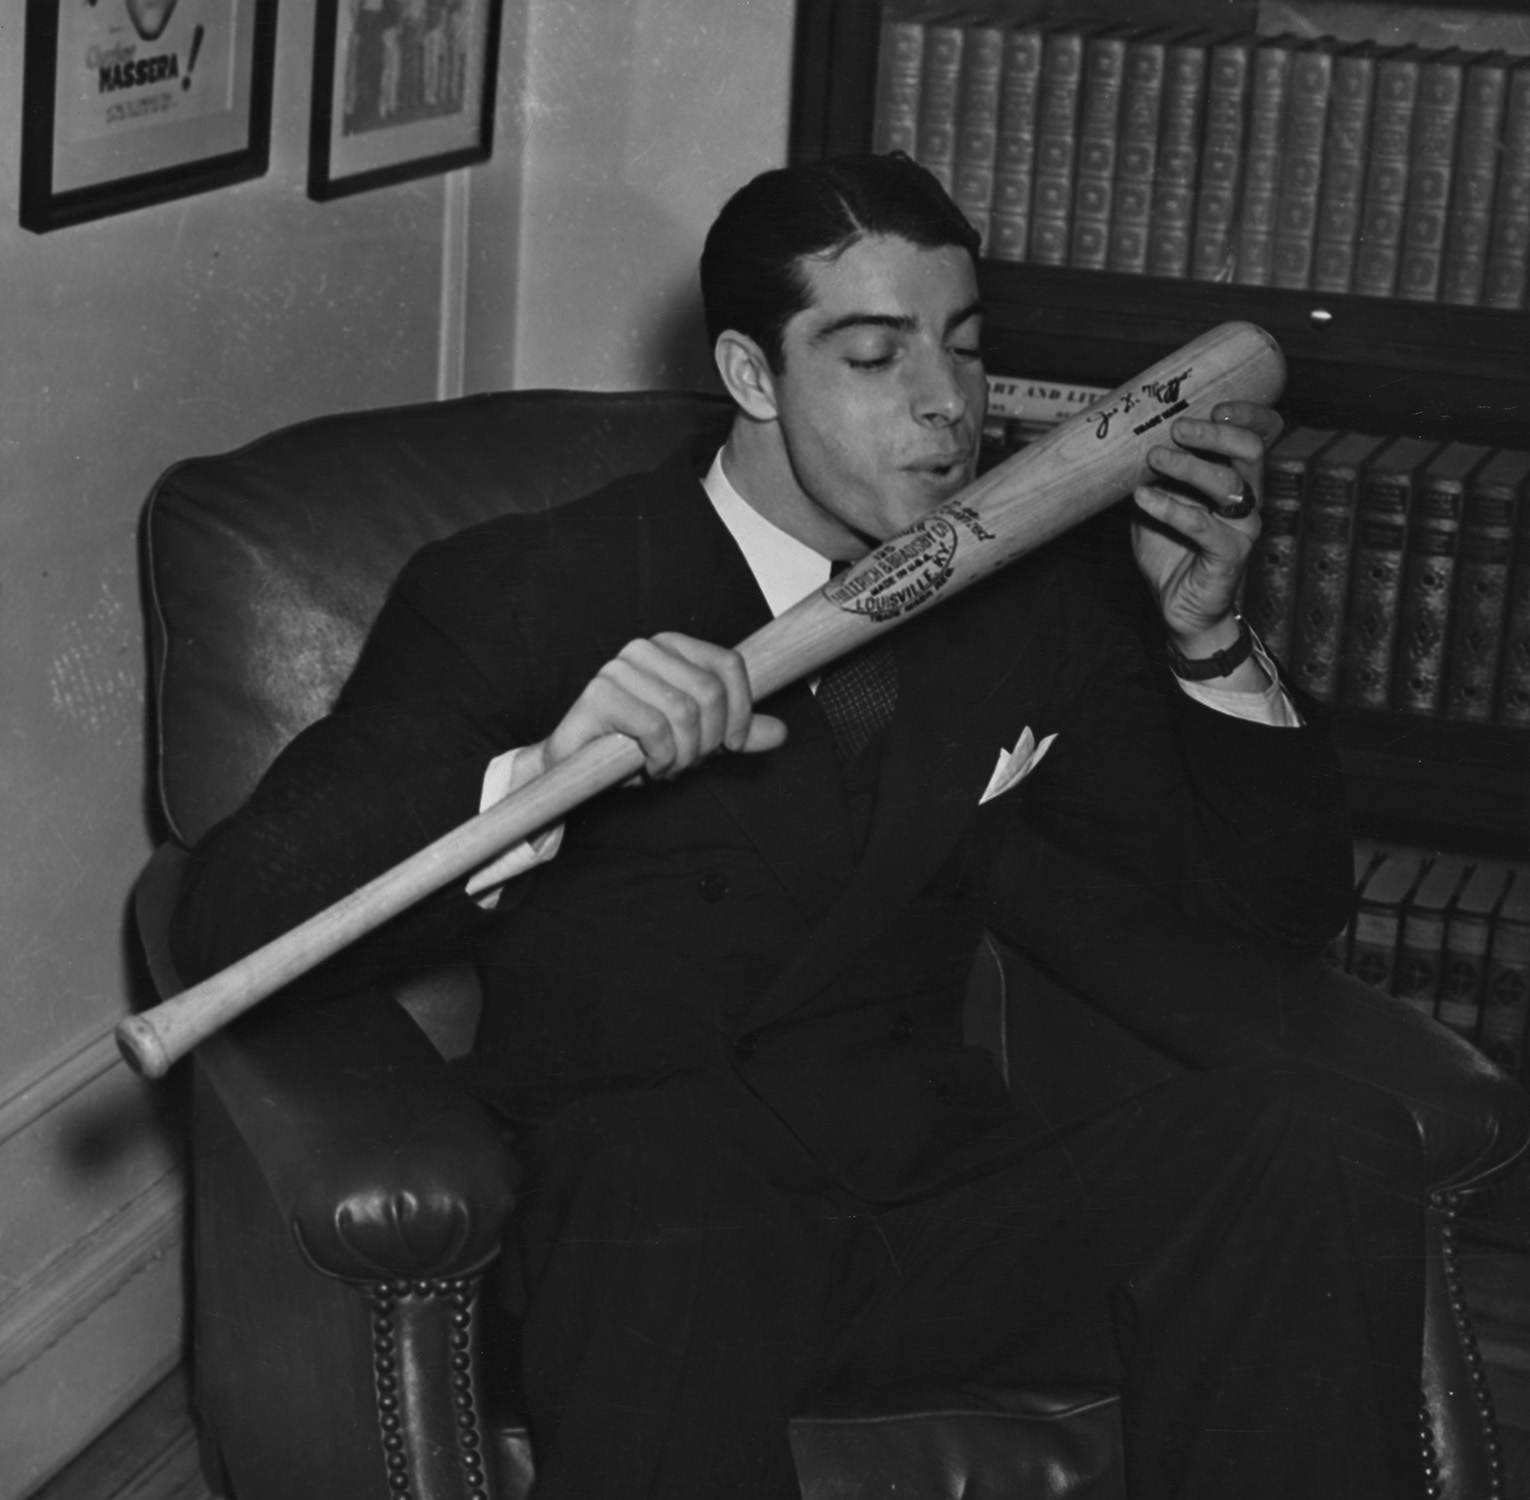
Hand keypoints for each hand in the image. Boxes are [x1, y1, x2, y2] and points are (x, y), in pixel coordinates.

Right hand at [535, 632, 786, 780]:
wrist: (579, 766)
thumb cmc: (637, 746)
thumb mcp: (697, 739)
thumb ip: (735, 733)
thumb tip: (779, 732)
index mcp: (674, 647)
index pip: (729, 664)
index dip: (742, 710)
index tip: (733, 744)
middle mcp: (646, 648)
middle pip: (710, 692)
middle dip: (710, 739)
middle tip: (691, 760)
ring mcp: (619, 667)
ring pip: (684, 712)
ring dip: (685, 753)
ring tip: (669, 764)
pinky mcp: (599, 694)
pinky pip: (655, 729)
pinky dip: (663, 758)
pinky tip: (651, 765)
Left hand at [1130, 400, 1282, 672]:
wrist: (1180, 607)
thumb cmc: (1171, 551)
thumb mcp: (1155, 504)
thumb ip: (1152, 475)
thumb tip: (1125, 440)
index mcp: (1236, 479)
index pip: (1260, 437)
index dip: (1249, 415)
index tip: (1218, 405)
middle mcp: (1248, 499)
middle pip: (1250, 451)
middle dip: (1215, 434)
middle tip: (1177, 428)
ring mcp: (1242, 527)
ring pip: (1228, 483)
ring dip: (1189, 465)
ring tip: (1154, 458)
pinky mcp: (1229, 555)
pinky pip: (1202, 525)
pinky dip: (1169, 508)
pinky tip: (1142, 499)